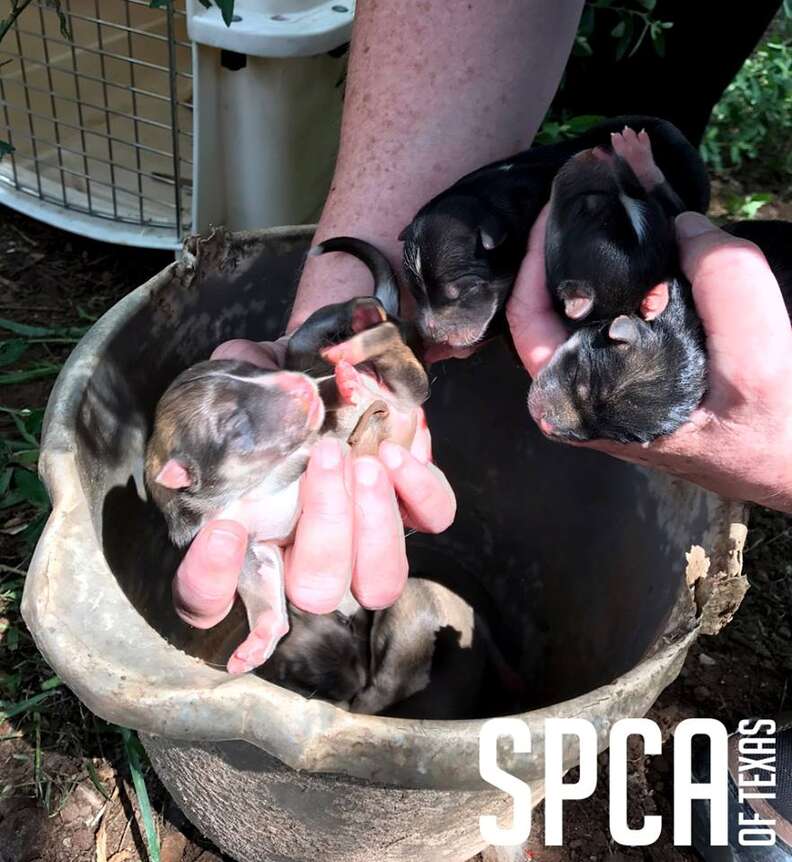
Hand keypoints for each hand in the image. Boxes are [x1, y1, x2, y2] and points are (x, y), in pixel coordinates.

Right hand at [172, 338, 455, 662]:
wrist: (319, 362)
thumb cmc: (264, 385)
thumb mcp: (233, 383)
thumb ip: (218, 407)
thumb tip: (194, 447)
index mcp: (244, 541)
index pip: (210, 601)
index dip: (213, 582)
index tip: (225, 532)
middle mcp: (303, 558)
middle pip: (318, 591)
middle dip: (326, 528)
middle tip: (324, 456)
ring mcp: (363, 541)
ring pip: (381, 580)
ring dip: (375, 523)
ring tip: (365, 461)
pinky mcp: (411, 509)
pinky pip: (432, 520)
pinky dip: (420, 492)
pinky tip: (394, 454)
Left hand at [507, 207, 791, 511]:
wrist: (791, 465)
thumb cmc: (770, 433)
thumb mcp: (756, 360)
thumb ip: (724, 283)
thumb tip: (684, 226)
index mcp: (586, 405)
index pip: (529, 324)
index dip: (535, 261)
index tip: (556, 210)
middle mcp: (586, 396)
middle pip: (551, 310)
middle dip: (567, 250)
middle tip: (589, 197)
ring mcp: (610, 384)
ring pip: (586, 311)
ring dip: (601, 261)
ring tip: (617, 211)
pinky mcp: (637, 373)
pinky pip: (619, 315)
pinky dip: (630, 279)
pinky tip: (651, 249)